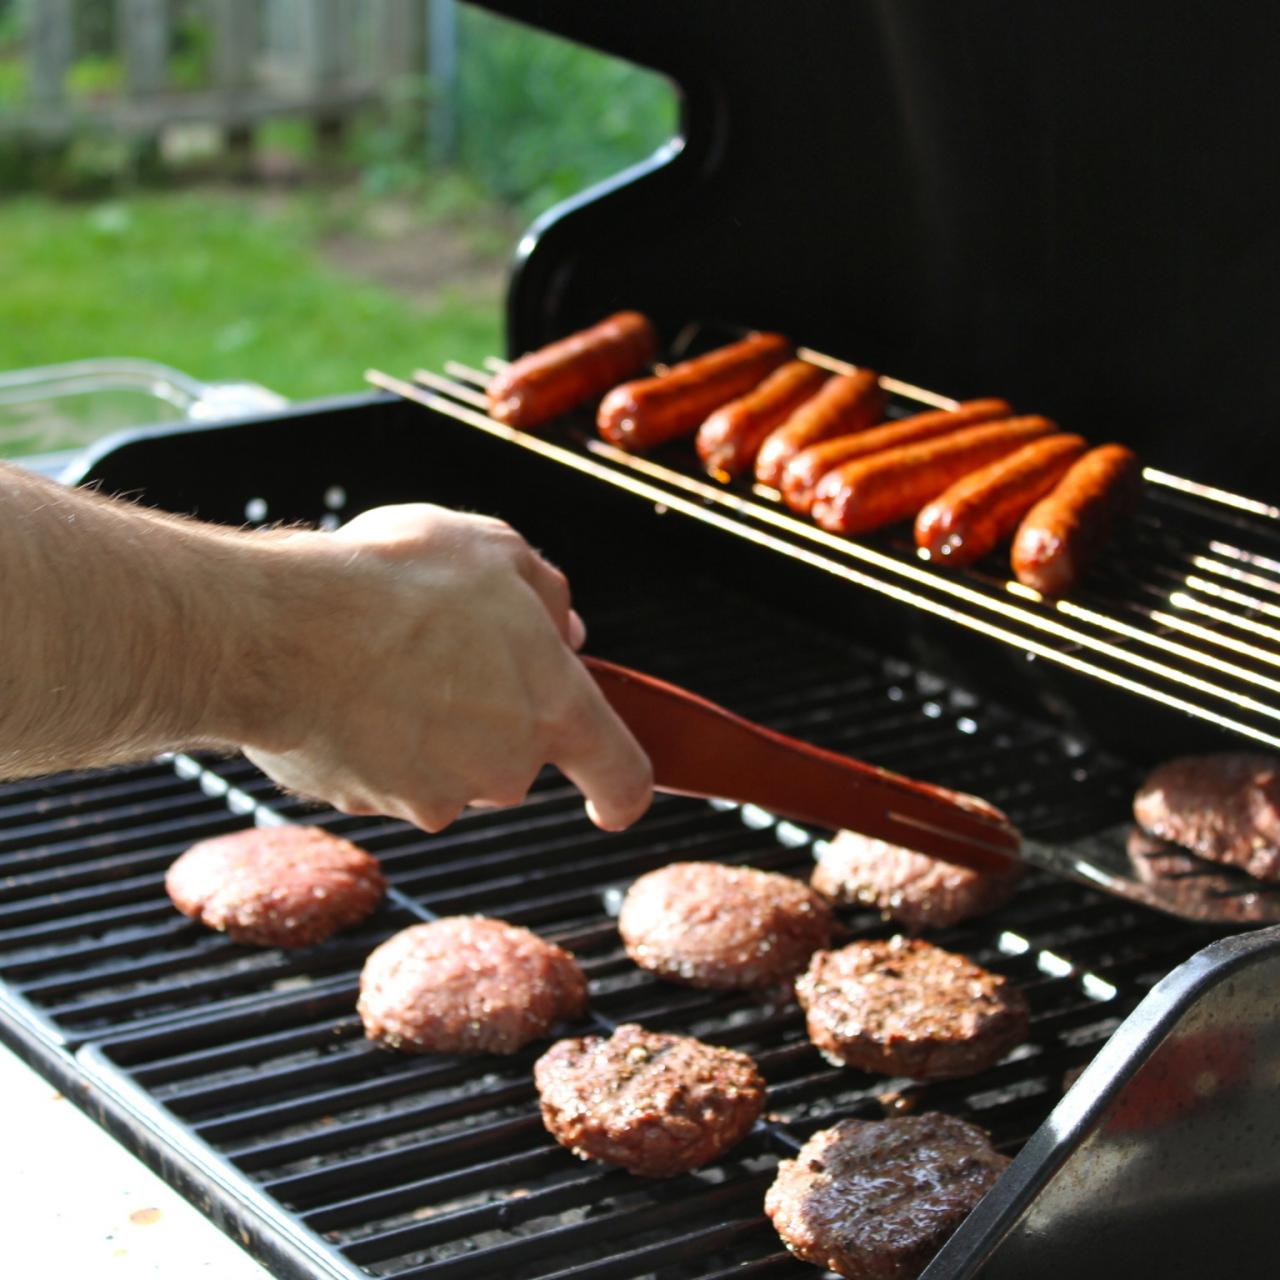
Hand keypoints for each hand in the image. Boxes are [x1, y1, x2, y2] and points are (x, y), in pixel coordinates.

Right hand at [241, 504, 652, 831]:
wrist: (284, 630)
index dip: (620, 793)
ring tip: (382, 654)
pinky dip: (371, 737)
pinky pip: (383, 771)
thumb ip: (547, 596)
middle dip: (490, 710)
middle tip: (445, 645)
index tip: (611, 805)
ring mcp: (433, 796)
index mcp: (555, 709)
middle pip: (515, 755)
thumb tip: (566, 633)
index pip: (620, 777)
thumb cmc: (398, 582)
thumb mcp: (496, 550)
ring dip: (427, 719)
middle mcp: (504, 768)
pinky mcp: (367, 805)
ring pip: (445, 764)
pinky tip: (342, 682)